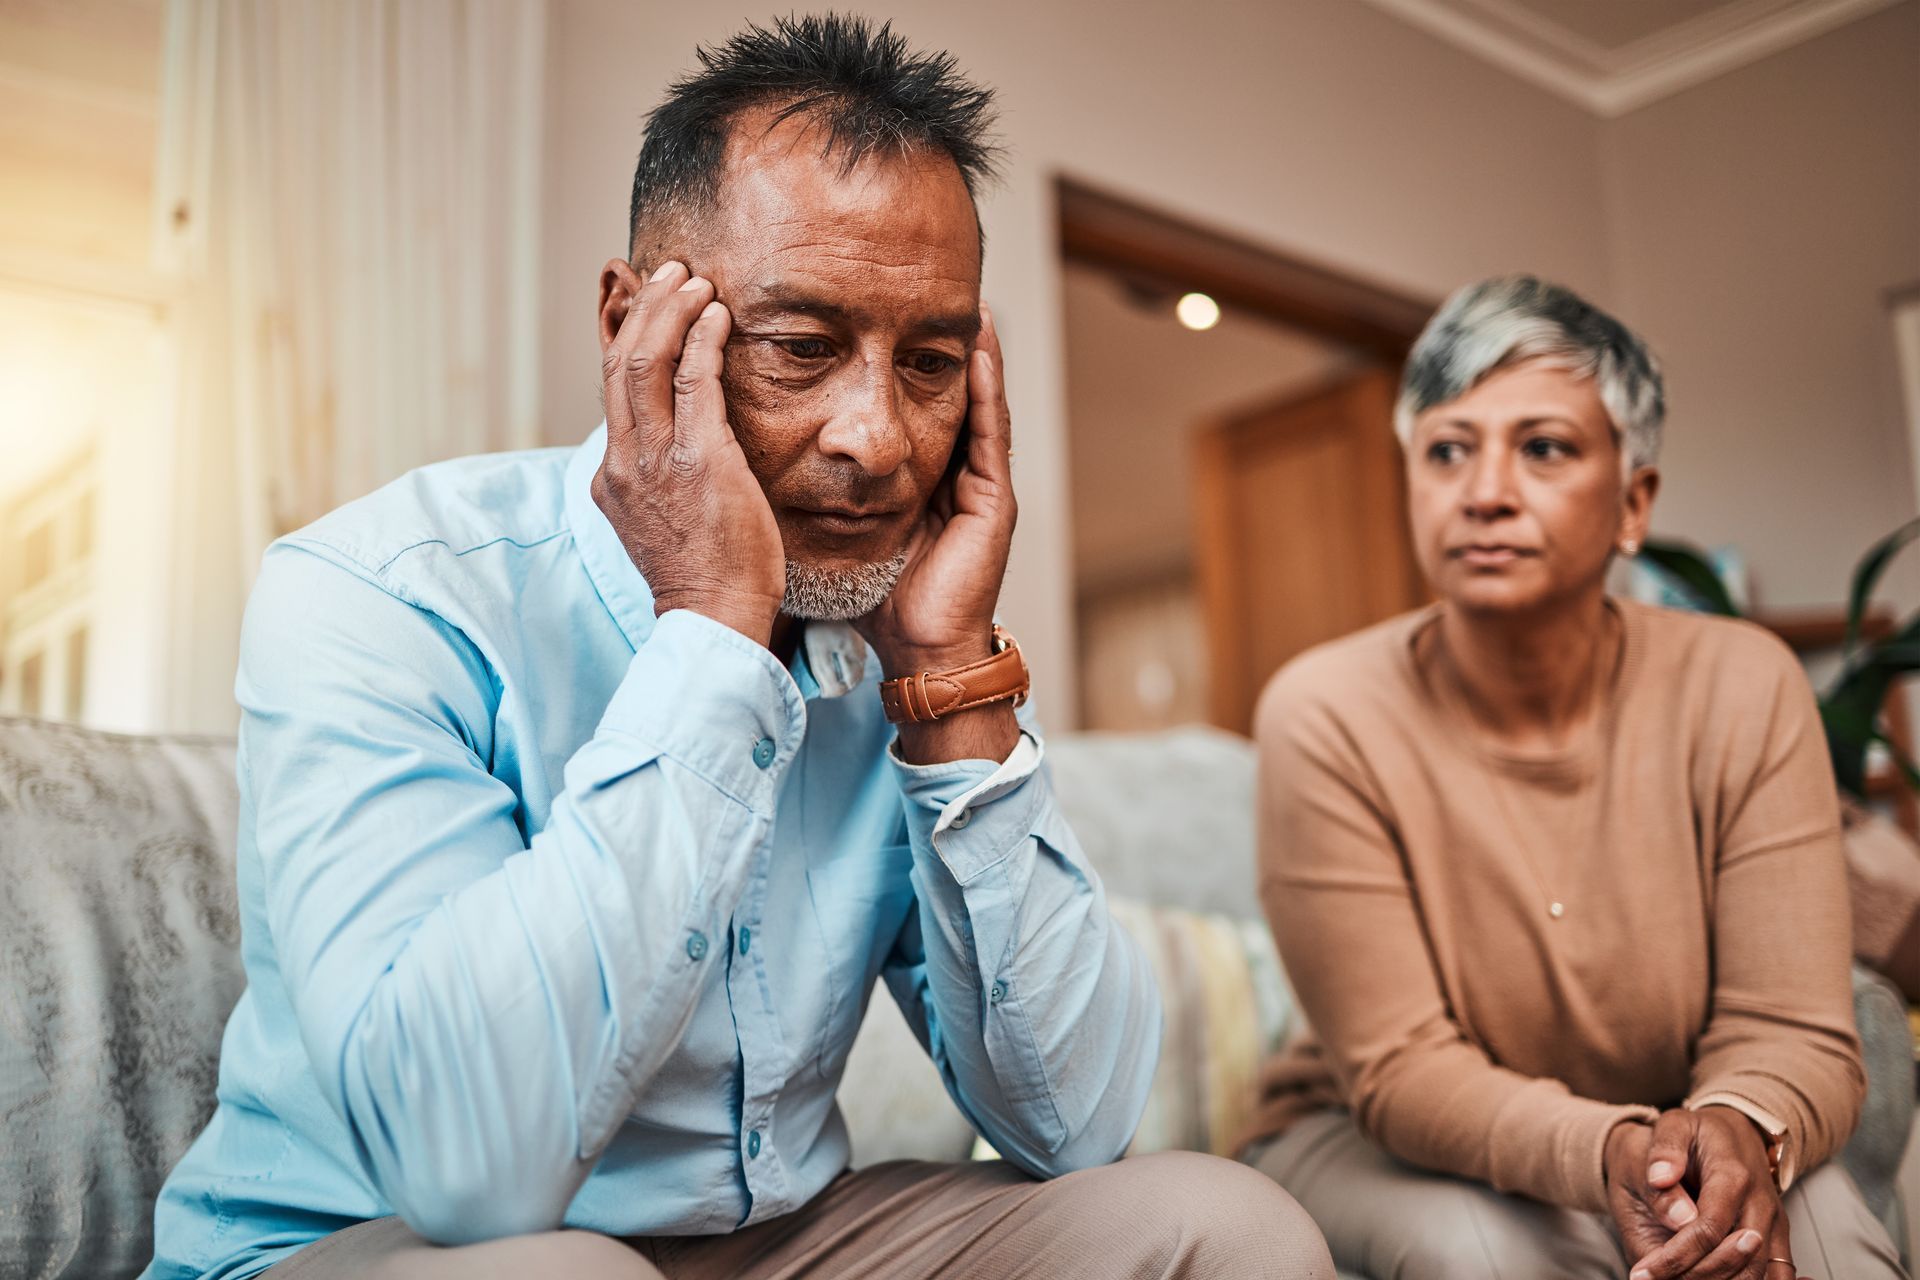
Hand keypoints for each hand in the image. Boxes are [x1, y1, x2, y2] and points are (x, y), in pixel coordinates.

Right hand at [593, 260, 784, 644]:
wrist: (714, 618)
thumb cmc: (702, 576)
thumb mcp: (660, 522)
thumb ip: (655, 481)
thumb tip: (670, 454)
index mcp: (611, 476)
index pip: (613, 390)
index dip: (632, 339)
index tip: (656, 308)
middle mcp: (623, 462)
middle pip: (621, 364)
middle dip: (647, 311)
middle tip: (673, 275)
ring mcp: (655, 460)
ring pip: (648, 363)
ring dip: (673, 313)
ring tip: (696, 283)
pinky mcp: (698, 460)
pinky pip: (694, 383)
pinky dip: (703, 341)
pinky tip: (718, 317)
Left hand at [854, 305, 1019, 763]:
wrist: (918, 652)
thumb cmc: (878, 601)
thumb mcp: (837, 533)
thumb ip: (813, 498)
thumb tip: (757, 466)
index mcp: (915, 483)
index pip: (907, 410)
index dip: (895, 367)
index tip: (875, 319)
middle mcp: (950, 477)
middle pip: (944, 399)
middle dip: (937, 349)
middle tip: (927, 293)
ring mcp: (978, 486)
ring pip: (976, 404)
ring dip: (975, 355)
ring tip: (966, 304)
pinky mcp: (994, 499)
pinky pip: (992, 432)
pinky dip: (990, 388)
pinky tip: (982, 349)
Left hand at [1615, 1107, 1803, 1279]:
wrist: (1738, 1130)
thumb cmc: (1700, 1130)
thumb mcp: (1675, 1125)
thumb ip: (1665, 1151)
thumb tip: (1660, 1179)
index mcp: (1733, 1176)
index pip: (1708, 1228)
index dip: (1676, 1256)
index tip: (1644, 1272)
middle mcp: (1761, 1204)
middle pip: (1737, 1259)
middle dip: (1695, 1276)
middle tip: (1653, 1279)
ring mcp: (1774, 1223)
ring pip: (1758, 1273)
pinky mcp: (1777, 1237)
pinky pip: (1776, 1274)